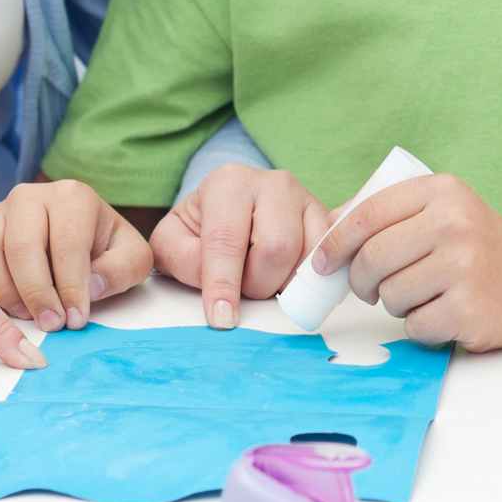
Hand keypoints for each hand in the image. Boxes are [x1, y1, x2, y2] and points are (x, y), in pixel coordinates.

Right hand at [0, 180, 154, 332]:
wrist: (79, 240)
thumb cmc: (105, 252)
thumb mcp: (132, 259)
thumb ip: (121, 270)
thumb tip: (89, 287)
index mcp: (71, 196)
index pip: (66, 243)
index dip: (70, 287)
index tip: (75, 320)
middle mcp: (28, 196)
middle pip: (21, 246)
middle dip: (36, 293)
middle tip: (51, 325)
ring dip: (3, 293)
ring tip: (26, 317)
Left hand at [150, 165, 325, 328]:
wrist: (230, 207)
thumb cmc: (200, 228)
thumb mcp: (172, 239)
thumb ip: (181, 259)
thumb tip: (217, 290)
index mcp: (228, 183)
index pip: (226, 239)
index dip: (223, 284)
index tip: (222, 319)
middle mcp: (273, 183)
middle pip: (276, 248)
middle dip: (257, 284)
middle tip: (243, 288)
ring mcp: (306, 198)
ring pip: (306, 257)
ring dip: (283, 283)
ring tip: (263, 279)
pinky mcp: (327, 218)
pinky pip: (329, 259)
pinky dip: (309, 281)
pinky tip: (288, 279)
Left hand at [307, 173, 501, 349]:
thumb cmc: (478, 248)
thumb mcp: (443, 211)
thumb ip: (391, 214)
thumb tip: (326, 228)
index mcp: (443, 192)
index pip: (367, 214)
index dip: (335, 242)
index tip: (322, 262)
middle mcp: (455, 224)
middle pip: (372, 258)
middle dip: (360, 280)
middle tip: (368, 289)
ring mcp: (464, 267)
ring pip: (390, 294)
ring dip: (395, 304)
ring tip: (420, 296)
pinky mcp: (469, 309)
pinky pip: (414, 325)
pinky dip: (420, 326)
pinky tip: (443, 313)